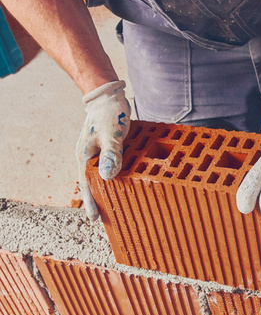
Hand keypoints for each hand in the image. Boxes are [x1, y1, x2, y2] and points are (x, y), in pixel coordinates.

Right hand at [76, 80, 130, 220]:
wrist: (108, 96)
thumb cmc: (109, 113)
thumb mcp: (111, 134)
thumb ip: (111, 154)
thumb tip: (107, 176)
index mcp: (84, 156)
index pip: (85, 184)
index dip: (90, 202)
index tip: (95, 218)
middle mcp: (88, 156)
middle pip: (92, 183)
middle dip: (98, 199)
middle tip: (108, 217)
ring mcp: (96, 153)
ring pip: (100, 175)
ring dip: (107, 189)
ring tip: (115, 204)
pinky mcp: (106, 149)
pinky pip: (109, 166)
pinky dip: (114, 175)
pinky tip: (123, 183)